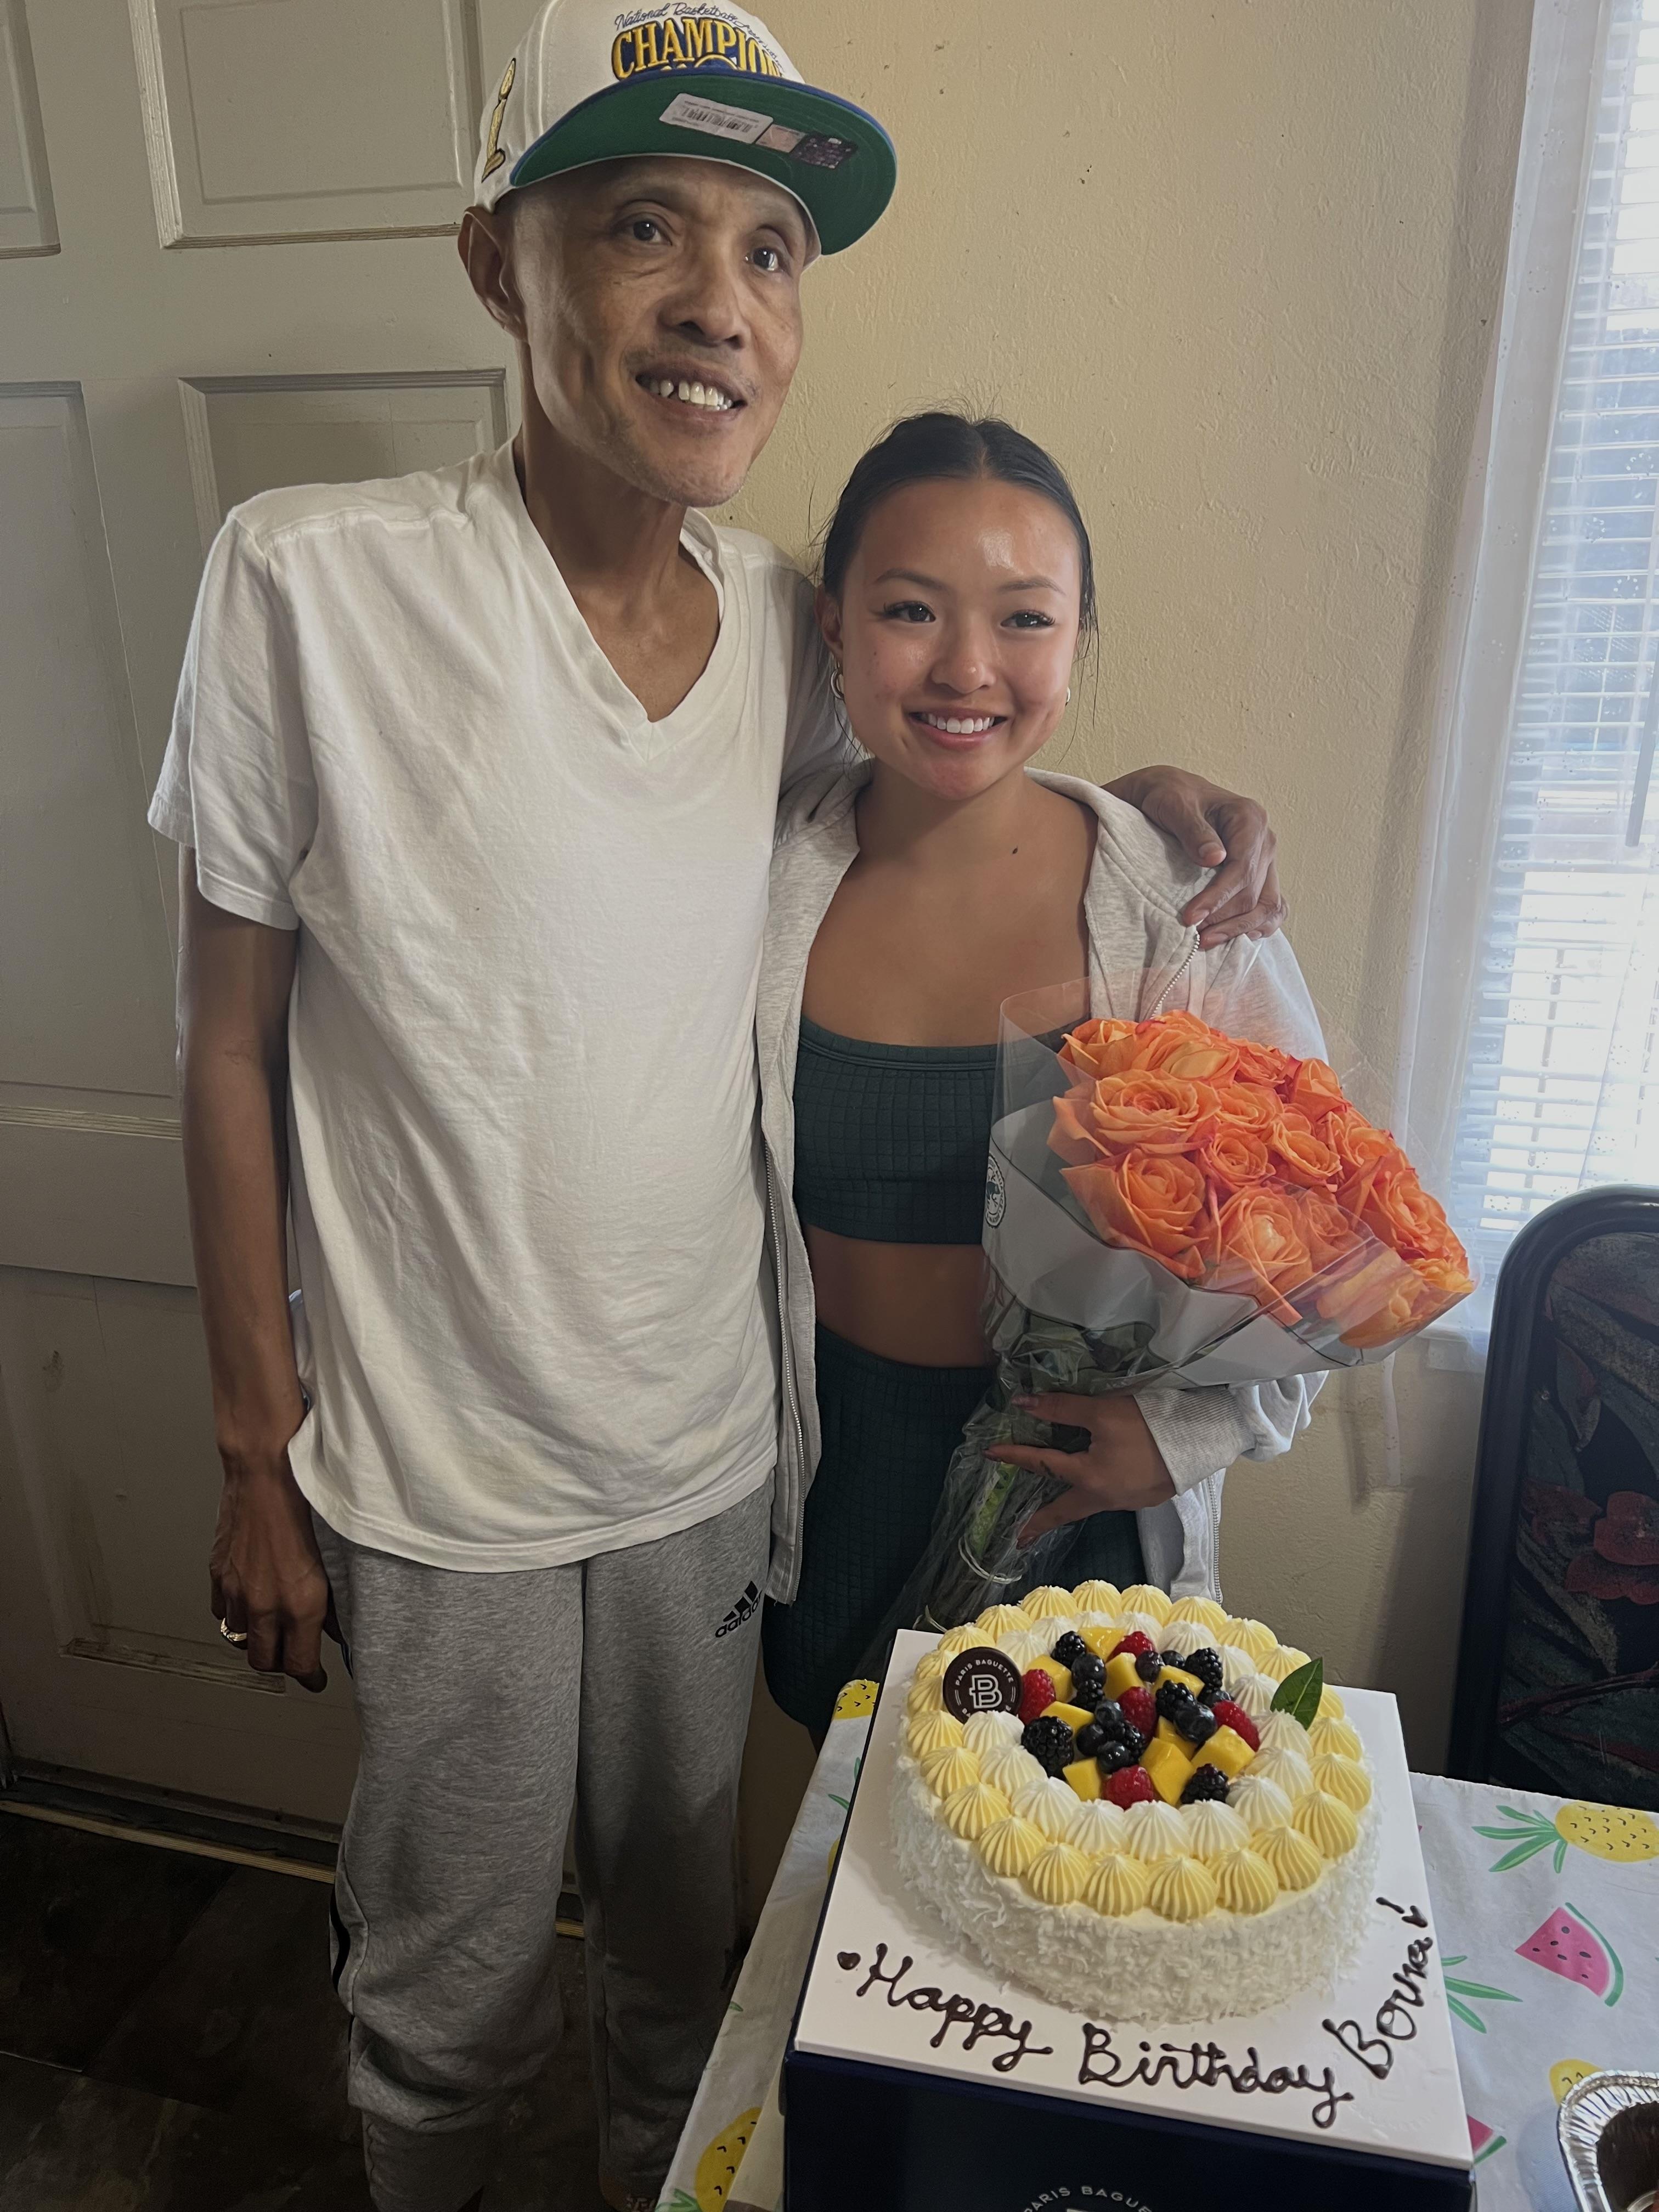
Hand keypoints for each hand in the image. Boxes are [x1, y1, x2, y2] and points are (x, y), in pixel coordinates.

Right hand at [210, 1452, 335, 1691]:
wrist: (266, 1474)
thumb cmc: (305, 1507)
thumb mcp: (331, 1562)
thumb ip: (330, 1602)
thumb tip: (336, 1628)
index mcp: (299, 1604)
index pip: (299, 1663)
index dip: (309, 1678)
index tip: (316, 1680)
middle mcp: (265, 1605)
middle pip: (264, 1661)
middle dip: (280, 1665)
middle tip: (293, 1657)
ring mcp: (236, 1592)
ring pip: (240, 1639)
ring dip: (256, 1641)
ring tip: (271, 1631)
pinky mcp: (218, 1575)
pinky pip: (221, 1613)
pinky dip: (234, 1617)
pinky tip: (248, 1605)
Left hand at [992, 1392, 1175, 1546]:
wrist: (1201, 1439)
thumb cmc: (1150, 1425)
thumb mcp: (1103, 1410)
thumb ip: (1062, 1408)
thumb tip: (1023, 1403)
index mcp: (1089, 1477)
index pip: (1043, 1464)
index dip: (1015, 1455)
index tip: (990, 1454)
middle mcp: (1104, 1497)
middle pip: (1065, 1512)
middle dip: (1040, 1524)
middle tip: (1020, 1538)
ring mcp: (1127, 1501)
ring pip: (1088, 1505)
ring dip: (1068, 1507)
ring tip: (1053, 1509)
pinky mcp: (1146, 1496)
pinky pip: (1109, 1498)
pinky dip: (1093, 1496)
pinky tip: (1096, 1486)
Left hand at [1105, 766, 1284, 948]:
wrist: (1170, 795)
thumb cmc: (1169, 796)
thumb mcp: (1174, 806)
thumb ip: (1193, 831)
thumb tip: (1216, 858)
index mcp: (1250, 818)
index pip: (1241, 869)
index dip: (1217, 898)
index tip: (1189, 918)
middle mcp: (1265, 839)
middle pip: (1254, 893)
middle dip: (1225, 919)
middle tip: (1193, 938)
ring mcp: (1266, 860)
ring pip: (1267, 905)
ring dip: (1240, 929)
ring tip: (1207, 942)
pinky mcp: (1261, 874)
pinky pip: (1272, 906)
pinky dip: (1257, 924)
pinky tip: (1237, 937)